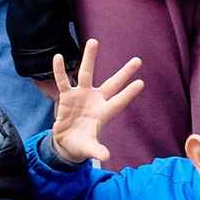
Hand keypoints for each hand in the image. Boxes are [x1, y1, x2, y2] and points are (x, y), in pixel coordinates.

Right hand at [48, 41, 145, 166]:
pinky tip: (58, 57)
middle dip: (124, 73)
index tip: (141, 83)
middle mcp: (96, 100)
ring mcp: (81, 96)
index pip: (119, 101)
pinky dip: (60, 70)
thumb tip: (106, 157)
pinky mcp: (67, 97)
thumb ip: (97, 151)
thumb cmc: (82, 145)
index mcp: (104, 113)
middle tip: (138, 60)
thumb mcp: (89, 149)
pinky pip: (63, 81)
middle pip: (112, 83)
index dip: (129, 93)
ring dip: (89, 58)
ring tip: (93, 41)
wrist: (66, 143)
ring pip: (86, 74)